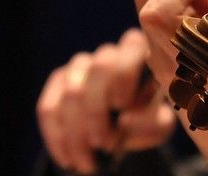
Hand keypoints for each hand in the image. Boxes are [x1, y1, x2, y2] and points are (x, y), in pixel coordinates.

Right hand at [36, 28, 175, 173]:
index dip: (125, 75)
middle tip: (107, 143)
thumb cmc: (146, 121)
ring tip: (89, 162)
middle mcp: (109, 54)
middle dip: (100, 111)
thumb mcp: (159, 125)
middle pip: (99, 68)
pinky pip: (49, 108)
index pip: (132, 46)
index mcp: (140, 55)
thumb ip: (151, 121)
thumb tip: (124, 121)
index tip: (123, 106)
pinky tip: (68, 159)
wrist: (122, 134)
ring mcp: (80, 66)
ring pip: (73, 92)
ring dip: (79, 134)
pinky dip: (58, 139)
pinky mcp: (58, 82)